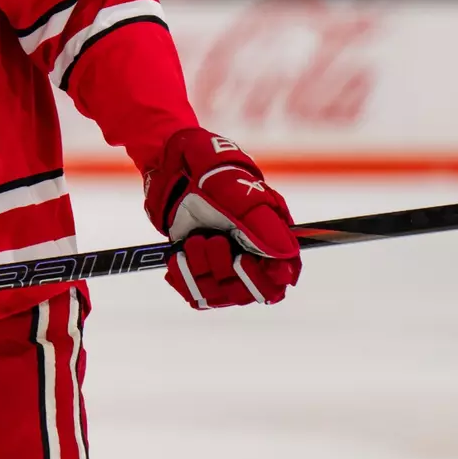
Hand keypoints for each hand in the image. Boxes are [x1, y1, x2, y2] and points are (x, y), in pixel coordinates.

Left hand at [143, 128, 300, 309]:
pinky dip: (184, 280)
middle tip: (214, 241)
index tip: (246, 262)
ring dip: (202, 271)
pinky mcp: (198, 266)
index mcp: (268, 235)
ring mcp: (222, 262)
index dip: (269, 279)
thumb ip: (260, 223)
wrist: (171, 164)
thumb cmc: (209, 170)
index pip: (281, 275)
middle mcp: (248, 253)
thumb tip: (286, 255)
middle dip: (229, 270)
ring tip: (193, 241)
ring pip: (221, 294)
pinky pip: (197, 294)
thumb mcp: (234, 190)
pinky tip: (177, 258)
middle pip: (251, 292)